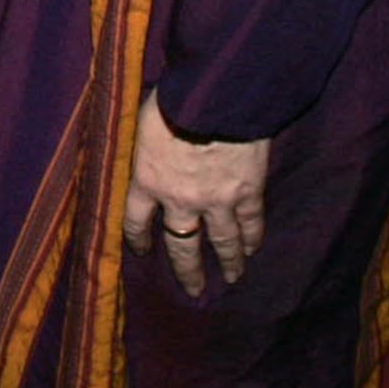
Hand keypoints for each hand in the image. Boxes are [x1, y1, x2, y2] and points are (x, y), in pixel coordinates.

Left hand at [121, 95, 267, 297]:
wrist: (215, 97)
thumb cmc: (172, 99)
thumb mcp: (141, 120)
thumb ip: (142, 143)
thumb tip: (135, 140)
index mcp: (147, 181)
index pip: (135, 220)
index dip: (138, 239)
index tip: (143, 252)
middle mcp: (179, 200)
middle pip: (181, 244)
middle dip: (187, 270)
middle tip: (194, 290)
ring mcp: (217, 200)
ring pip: (222, 242)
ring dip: (228, 262)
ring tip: (233, 278)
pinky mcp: (247, 192)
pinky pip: (251, 223)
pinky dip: (253, 238)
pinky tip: (253, 250)